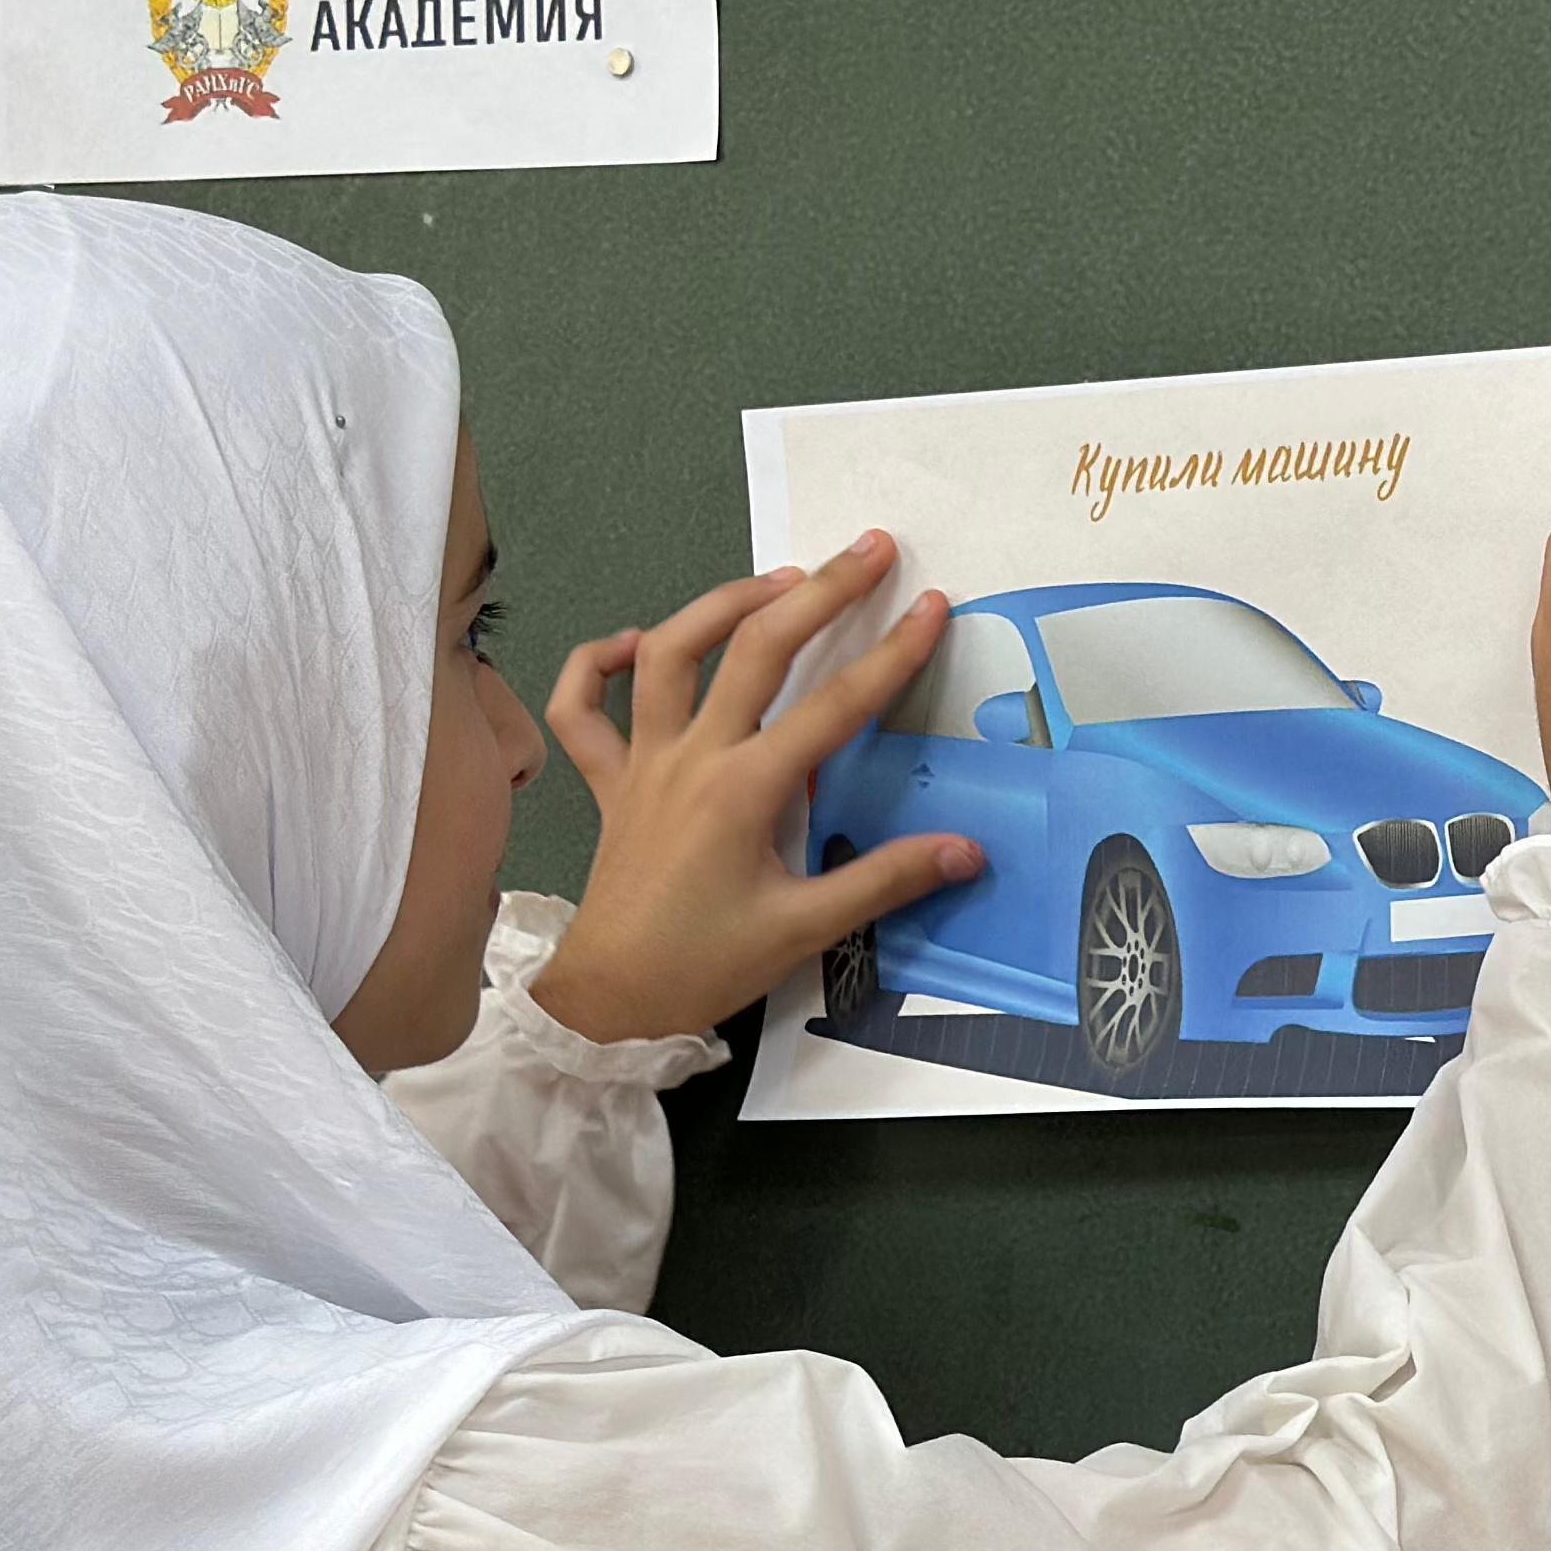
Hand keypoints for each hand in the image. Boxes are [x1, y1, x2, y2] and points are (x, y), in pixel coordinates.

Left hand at [528, 532, 979, 1042]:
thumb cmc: (704, 966)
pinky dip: (598, 663)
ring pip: (668, 653)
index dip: (892, 653)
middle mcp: (694, 757)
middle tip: (869, 549)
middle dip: (820, 591)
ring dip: (720, 603)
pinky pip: (583, 709)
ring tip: (776, 577)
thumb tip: (967, 850)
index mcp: (746, 789)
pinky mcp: (611, 783)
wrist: (608, 1001)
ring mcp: (645, 763)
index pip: (836, 705)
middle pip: (757, 648)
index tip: (932, 606)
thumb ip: (886, 880)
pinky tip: (633, 642)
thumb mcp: (807, 930)